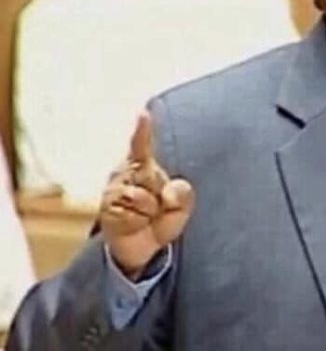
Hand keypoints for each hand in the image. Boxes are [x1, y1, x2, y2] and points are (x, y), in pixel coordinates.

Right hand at [100, 112, 194, 279]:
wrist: (140, 248)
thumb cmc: (159, 218)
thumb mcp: (180, 206)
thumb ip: (182, 194)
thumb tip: (168, 194)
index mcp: (143, 165)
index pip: (141, 145)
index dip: (142, 129)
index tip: (142, 113)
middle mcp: (124, 173)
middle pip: (152, 176)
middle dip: (161, 195)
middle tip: (156, 208)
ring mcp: (113, 189)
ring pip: (143, 197)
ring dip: (150, 211)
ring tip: (144, 216)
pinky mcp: (106, 207)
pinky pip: (132, 212)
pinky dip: (139, 221)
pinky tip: (134, 223)